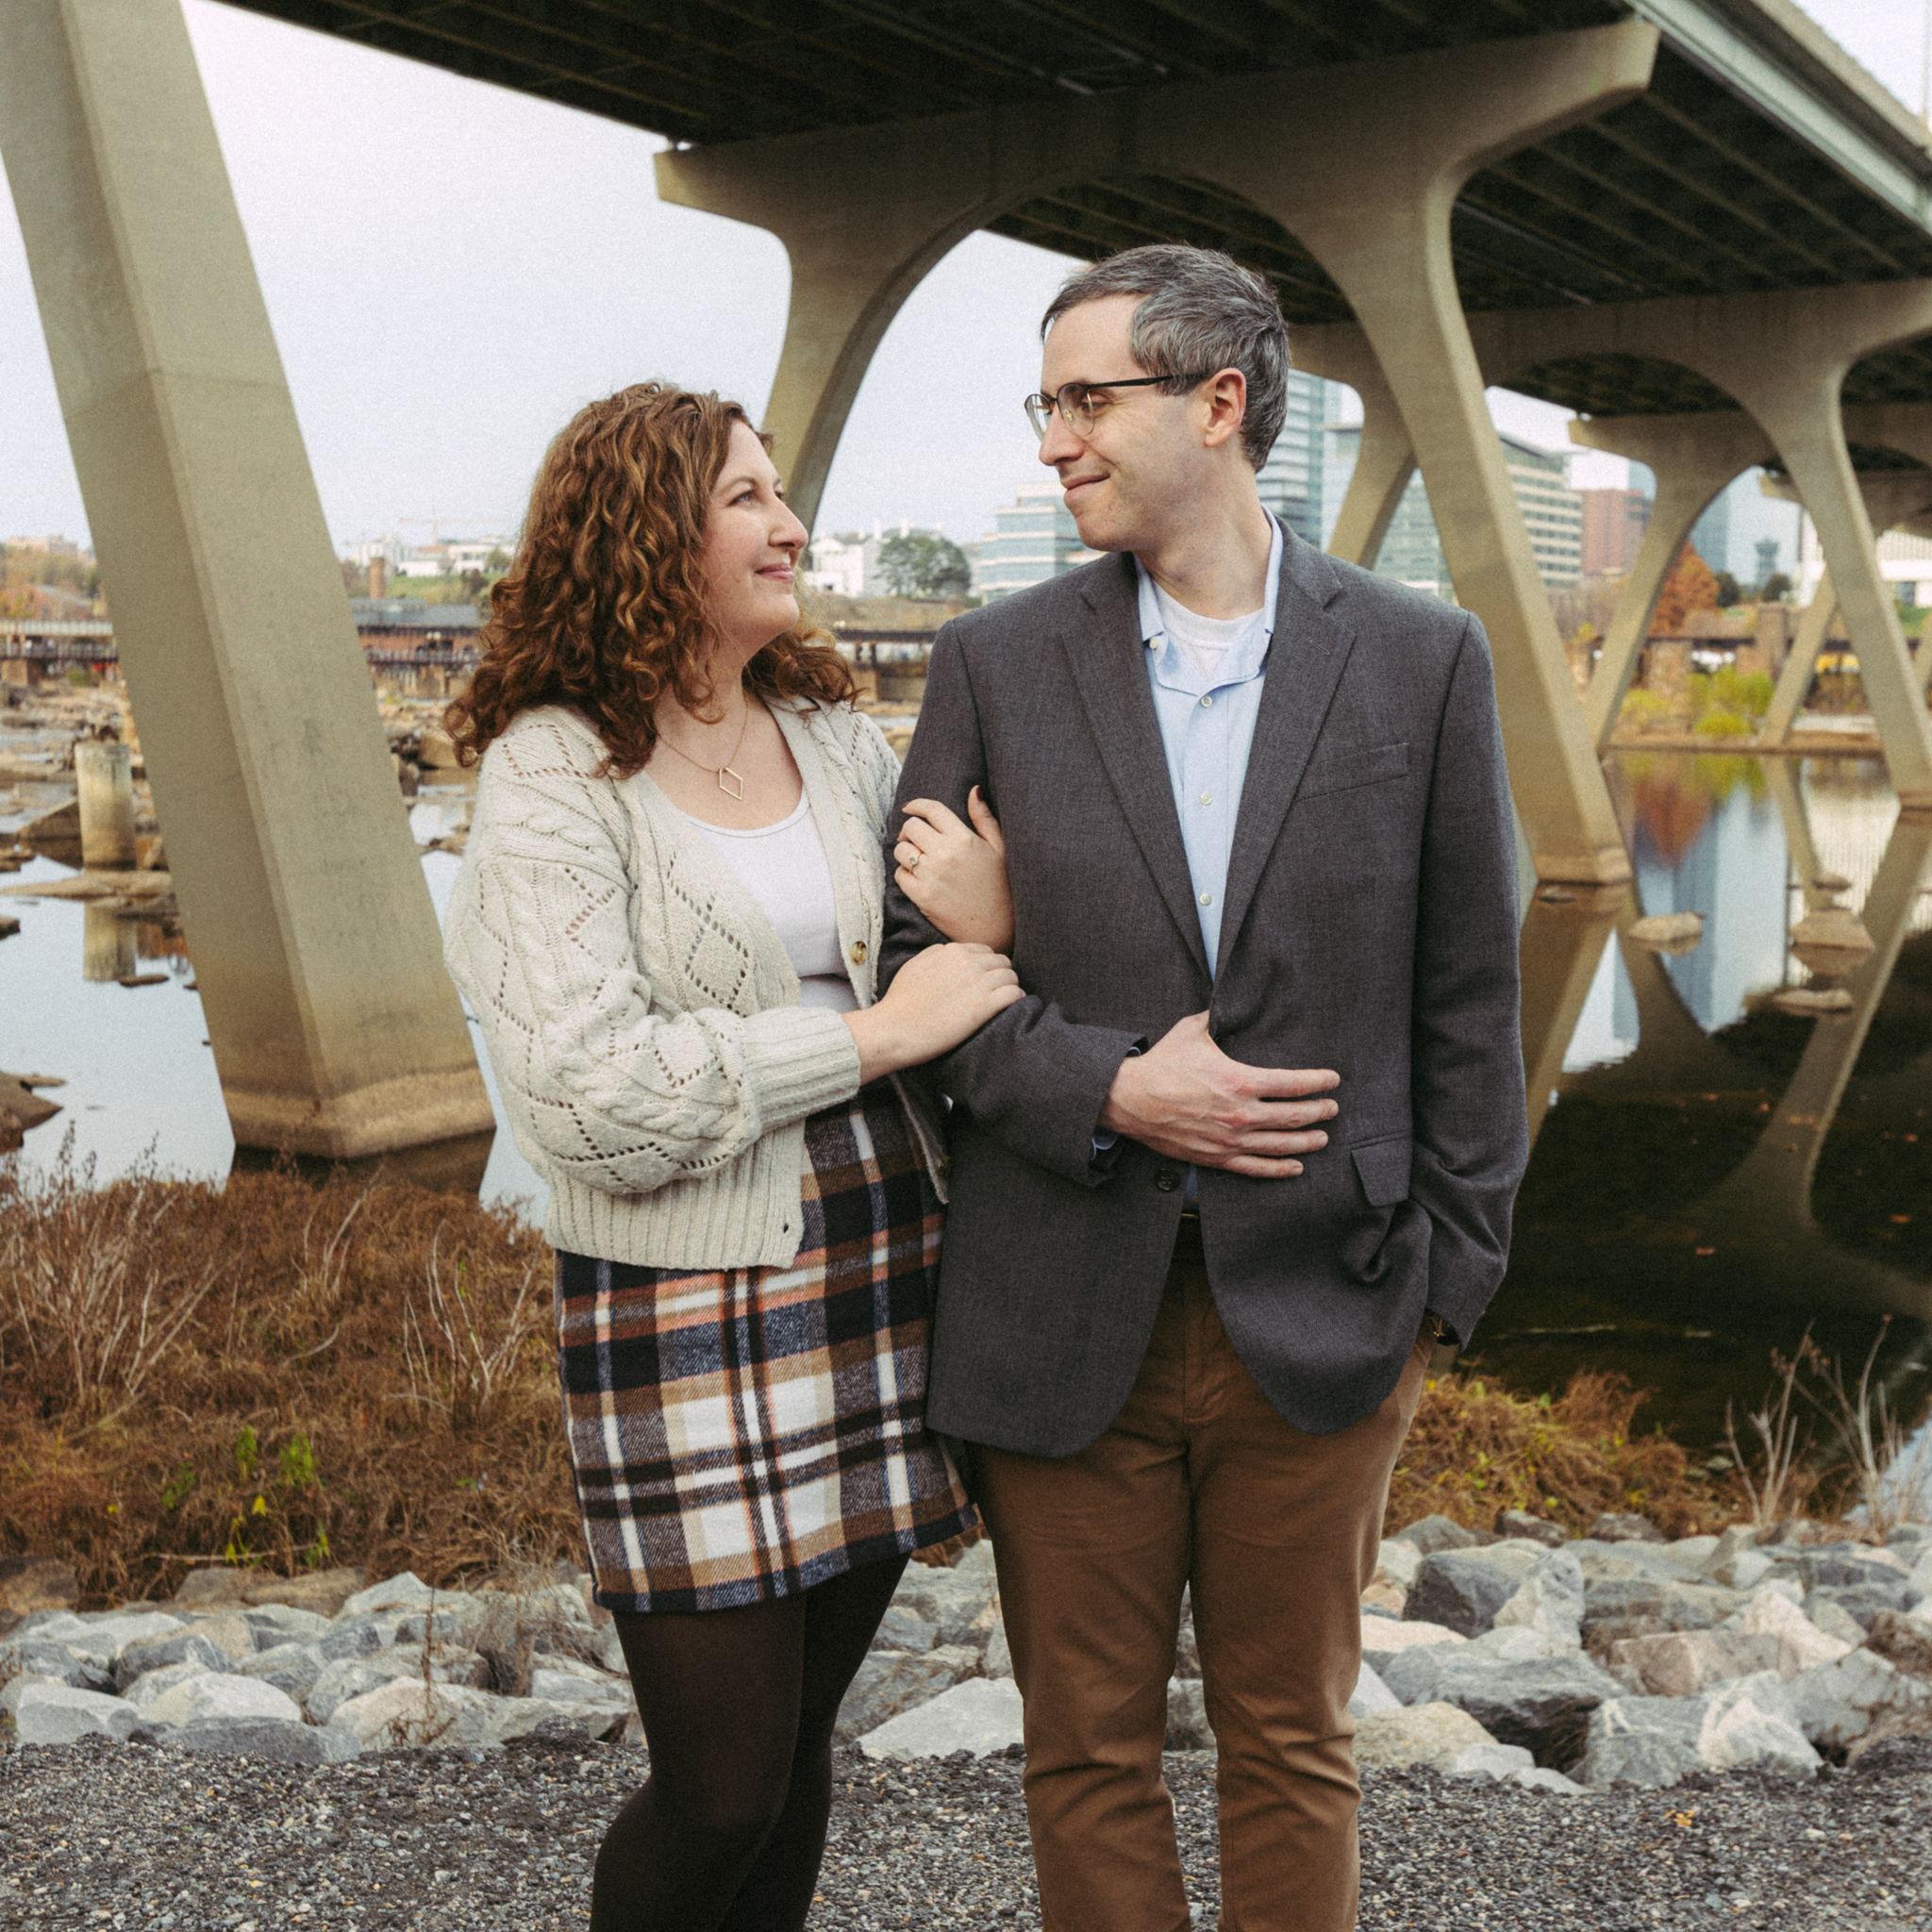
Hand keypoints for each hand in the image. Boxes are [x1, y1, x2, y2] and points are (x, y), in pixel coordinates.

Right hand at [843, 941, 1022, 1080]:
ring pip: (1010, 976)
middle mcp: (968, 962)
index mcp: (952, 951)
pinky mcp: (985, 1005)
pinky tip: (1010, 1007)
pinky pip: (1014, 993)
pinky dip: (1016, 999)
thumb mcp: (915, 966)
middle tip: (995, 992)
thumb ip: (936, 955)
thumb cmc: (900, 1002)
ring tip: (1003, 1002)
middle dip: (1000, 976)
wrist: (895, 1028)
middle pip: (1001, 962)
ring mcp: (978, 983)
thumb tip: (950, 952)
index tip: (983, 980)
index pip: (984, 951)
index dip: (986, 966)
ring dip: (1009, 987)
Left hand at [894, 788, 1013, 949]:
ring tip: (918, 858)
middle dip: (911, 830)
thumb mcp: (1000, 849)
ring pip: (901, 850)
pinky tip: (919, 878)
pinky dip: (905, 874)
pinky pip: (900, 875)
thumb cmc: (1000, 886)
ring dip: (906, 851)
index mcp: (964, 839)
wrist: (996, 929)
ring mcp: (931, 876)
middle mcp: (945, 855)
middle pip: (911, 827)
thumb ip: (984, 818)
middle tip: (917, 838)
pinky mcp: (922, 896)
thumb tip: (974, 789)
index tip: (911, 808)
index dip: (916, 805)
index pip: (931, 810)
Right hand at [1098, 1012, 1338, 1178]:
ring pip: (1281, 1145)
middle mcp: (1240, 1113)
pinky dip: (1280, 1168)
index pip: (1293, 1084)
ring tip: (1322, 1137)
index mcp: (1240, 1080)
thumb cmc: (1161, 1065)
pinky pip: (1257, 1167)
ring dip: (1307, 1141)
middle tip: (1332, 1108)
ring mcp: (1230, 1139)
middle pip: (1294, 1116)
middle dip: (1320, 1112)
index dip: (1318, 1082)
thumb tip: (1229, 1001)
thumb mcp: (1191, 1031)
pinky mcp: (1217, 1158)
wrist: (1130, 1100)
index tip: (1332, 1080)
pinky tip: (1296, 1166)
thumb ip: (1217, 1017)